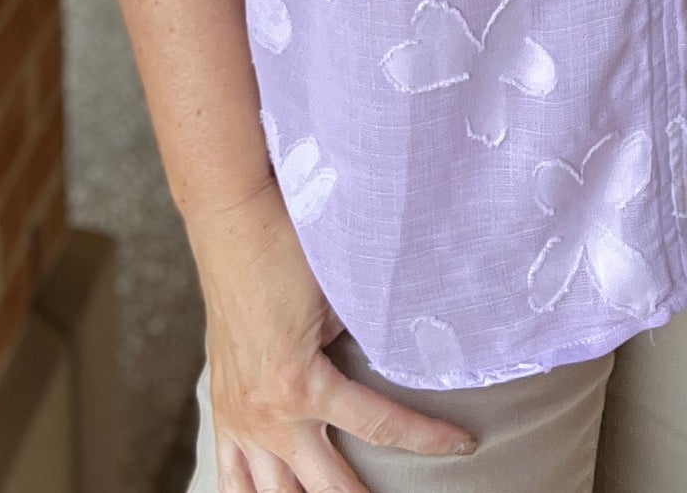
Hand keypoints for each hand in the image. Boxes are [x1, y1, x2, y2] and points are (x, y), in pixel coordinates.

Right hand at [186, 178, 478, 491]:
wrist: (231, 219)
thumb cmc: (288, 246)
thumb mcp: (339, 292)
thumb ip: (368, 332)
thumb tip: (406, 353)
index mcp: (301, 385)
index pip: (381, 427)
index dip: (428, 439)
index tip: (463, 444)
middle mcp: (269, 416)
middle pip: (327, 488)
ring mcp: (241, 419)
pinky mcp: (223, 411)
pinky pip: (231, 477)